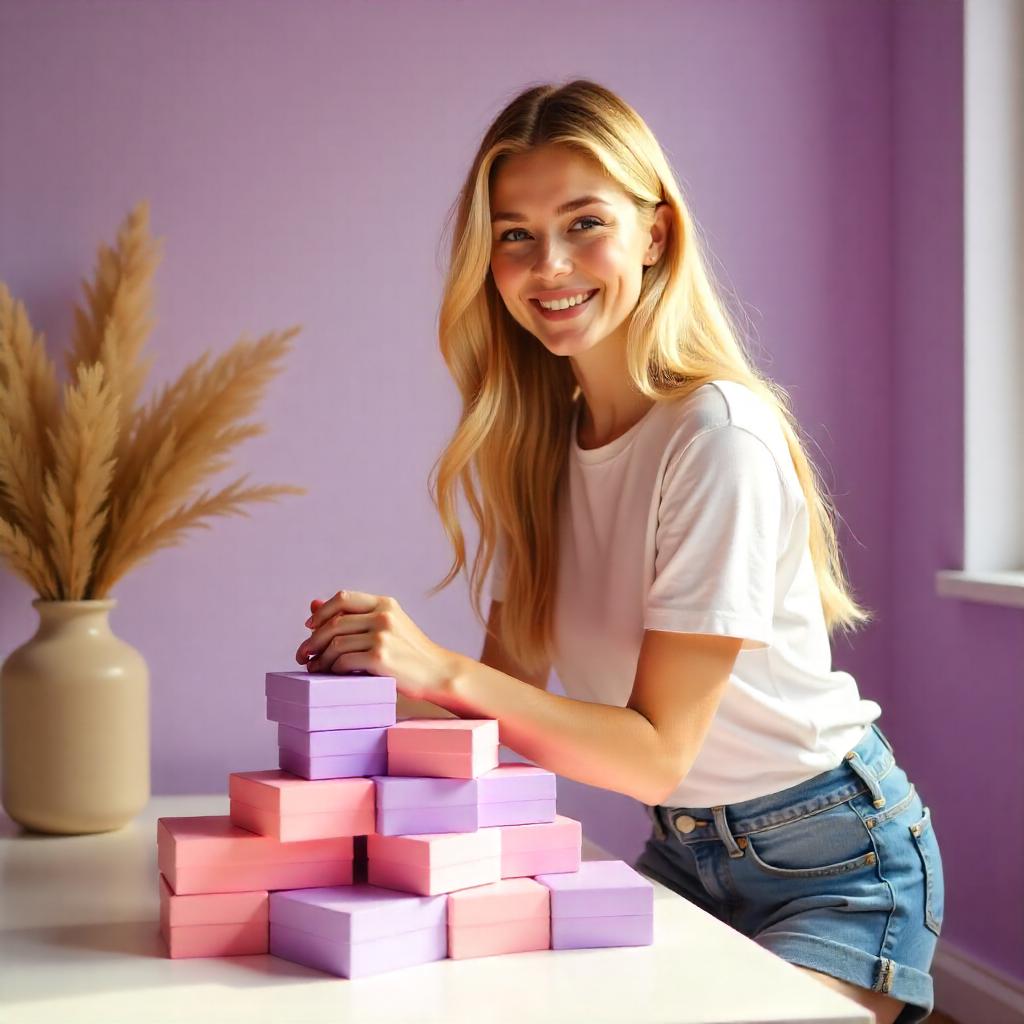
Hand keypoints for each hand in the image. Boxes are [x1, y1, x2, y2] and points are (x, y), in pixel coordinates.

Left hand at [295, 589, 457, 701]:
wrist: (438, 673)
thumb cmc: (410, 652)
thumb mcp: (387, 626)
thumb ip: (354, 615)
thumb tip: (313, 605)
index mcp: (385, 604)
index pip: (342, 598)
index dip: (321, 612)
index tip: (309, 626)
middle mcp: (383, 616)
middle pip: (333, 623)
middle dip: (312, 640)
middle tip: (302, 654)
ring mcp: (382, 636)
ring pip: (335, 644)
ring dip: (319, 658)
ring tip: (314, 667)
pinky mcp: (380, 658)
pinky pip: (343, 661)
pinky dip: (332, 669)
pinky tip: (331, 674)